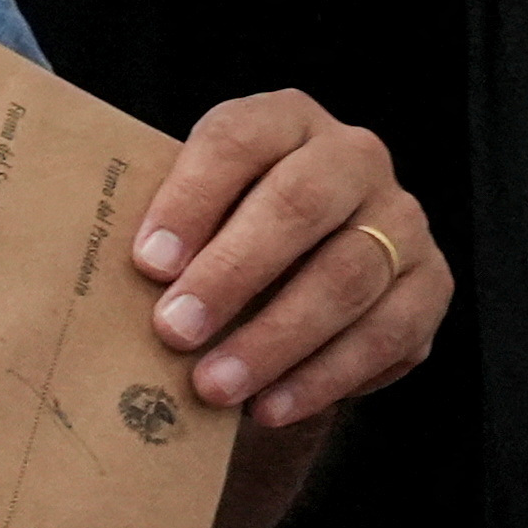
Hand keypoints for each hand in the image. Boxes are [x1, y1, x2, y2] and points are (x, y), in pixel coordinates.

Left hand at [129, 89, 449, 422]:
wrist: (298, 278)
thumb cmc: (223, 241)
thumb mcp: (194, 217)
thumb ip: (163, 233)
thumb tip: (96, 280)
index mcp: (284, 119)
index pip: (237, 140)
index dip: (191, 199)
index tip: (146, 263)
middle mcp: (353, 156)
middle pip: (299, 205)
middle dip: (232, 274)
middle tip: (174, 331)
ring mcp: (401, 218)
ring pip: (347, 276)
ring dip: (275, 340)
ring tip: (214, 386)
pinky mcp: (430, 283)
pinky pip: (386, 334)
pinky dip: (323, 377)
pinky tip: (270, 407)